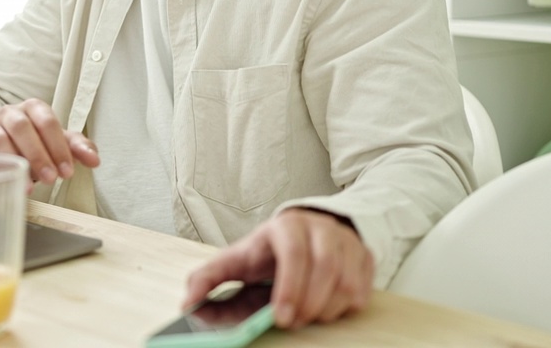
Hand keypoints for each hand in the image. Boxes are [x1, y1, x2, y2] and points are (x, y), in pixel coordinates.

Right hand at [0, 98, 99, 185]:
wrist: (5, 144)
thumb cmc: (37, 142)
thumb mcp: (59, 142)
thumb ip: (78, 148)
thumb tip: (94, 160)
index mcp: (33, 108)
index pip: (47, 121)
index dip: (58, 146)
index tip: (67, 172)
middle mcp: (11, 113)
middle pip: (22, 127)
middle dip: (38, 154)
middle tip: (51, 178)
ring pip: (0, 139)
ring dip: (16, 161)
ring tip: (29, 184)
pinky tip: (5, 183)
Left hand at [184, 208, 373, 329]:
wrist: (305, 230)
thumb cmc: (268, 251)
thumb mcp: (236, 259)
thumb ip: (208, 278)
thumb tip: (186, 303)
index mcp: (286, 226)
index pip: (295, 254)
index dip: (290, 288)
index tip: (282, 318)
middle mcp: (320, 228)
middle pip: (326, 268)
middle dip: (309, 304)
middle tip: (294, 323)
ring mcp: (346, 241)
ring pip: (347, 281)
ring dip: (327, 308)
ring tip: (309, 315)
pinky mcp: (364, 256)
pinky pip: (364, 288)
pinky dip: (346, 306)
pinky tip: (327, 307)